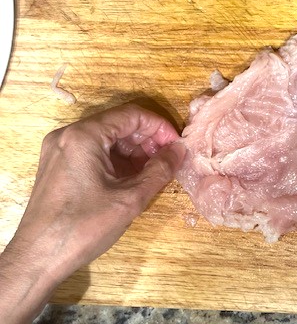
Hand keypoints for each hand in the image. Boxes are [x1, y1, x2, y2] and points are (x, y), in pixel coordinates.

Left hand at [0, 103, 184, 323]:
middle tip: (168, 160)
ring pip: (106, 138)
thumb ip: (160, 170)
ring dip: (134, 150)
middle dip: (147, 139)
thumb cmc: (83, 227)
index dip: (159, 127)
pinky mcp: (58, 166)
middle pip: (118, 124)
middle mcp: (68, 136)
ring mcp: (60, 151)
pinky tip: (133, 178)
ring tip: (155, 171)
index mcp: (84, 136)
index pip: (131, 115)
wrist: (37, 259)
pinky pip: (94, 152)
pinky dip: (117, 160)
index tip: (177, 146)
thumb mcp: (130, 199)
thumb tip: (180, 150)